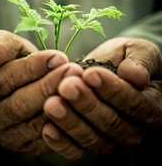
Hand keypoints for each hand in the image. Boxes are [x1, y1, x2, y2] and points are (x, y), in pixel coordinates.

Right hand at [0, 29, 82, 154]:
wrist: (14, 81)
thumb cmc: (10, 59)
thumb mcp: (3, 44)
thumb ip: (0, 46)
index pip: (4, 80)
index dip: (33, 68)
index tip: (58, 57)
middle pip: (19, 105)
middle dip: (49, 86)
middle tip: (73, 71)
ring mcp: (4, 136)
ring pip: (33, 125)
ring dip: (60, 105)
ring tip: (79, 85)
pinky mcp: (25, 146)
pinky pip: (45, 140)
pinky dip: (62, 125)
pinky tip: (77, 106)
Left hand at [42, 37, 161, 159]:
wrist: (114, 65)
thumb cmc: (129, 57)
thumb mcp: (140, 50)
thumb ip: (141, 61)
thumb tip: (136, 76)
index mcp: (151, 104)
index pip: (133, 102)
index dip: (111, 89)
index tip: (91, 74)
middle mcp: (134, 127)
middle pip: (110, 122)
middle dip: (86, 103)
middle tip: (66, 87)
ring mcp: (112, 137)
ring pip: (92, 137)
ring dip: (70, 121)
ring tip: (51, 104)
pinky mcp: (91, 139)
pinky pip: (78, 148)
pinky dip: (62, 141)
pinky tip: (47, 128)